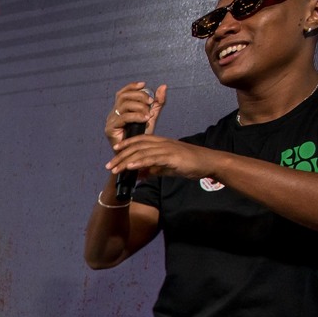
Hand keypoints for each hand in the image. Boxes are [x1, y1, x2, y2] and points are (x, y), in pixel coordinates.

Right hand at [105, 82, 167, 148]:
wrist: (135, 155)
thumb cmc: (141, 137)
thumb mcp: (151, 116)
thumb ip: (157, 103)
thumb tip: (163, 86)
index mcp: (120, 109)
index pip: (122, 93)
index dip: (132, 86)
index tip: (144, 84)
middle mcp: (113, 113)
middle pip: (123, 96)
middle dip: (139, 96)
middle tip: (151, 102)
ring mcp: (110, 120)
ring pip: (124, 105)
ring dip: (139, 107)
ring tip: (149, 114)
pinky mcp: (110, 129)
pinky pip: (123, 117)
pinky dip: (136, 116)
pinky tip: (145, 119)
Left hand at [106, 134, 221, 181]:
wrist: (209, 163)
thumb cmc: (190, 164)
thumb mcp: (168, 167)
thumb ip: (154, 170)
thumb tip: (140, 176)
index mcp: (161, 143)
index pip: (140, 140)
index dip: (126, 144)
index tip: (115, 150)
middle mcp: (162, 143)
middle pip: (136, 146)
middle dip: (121, 156)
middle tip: (108, 166)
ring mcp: (167, 149)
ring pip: (141, 152)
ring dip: (126, 161)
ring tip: (115, 169)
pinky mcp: (172, 157)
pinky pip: (153, 158)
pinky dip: (140, 162)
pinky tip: (131, 167)